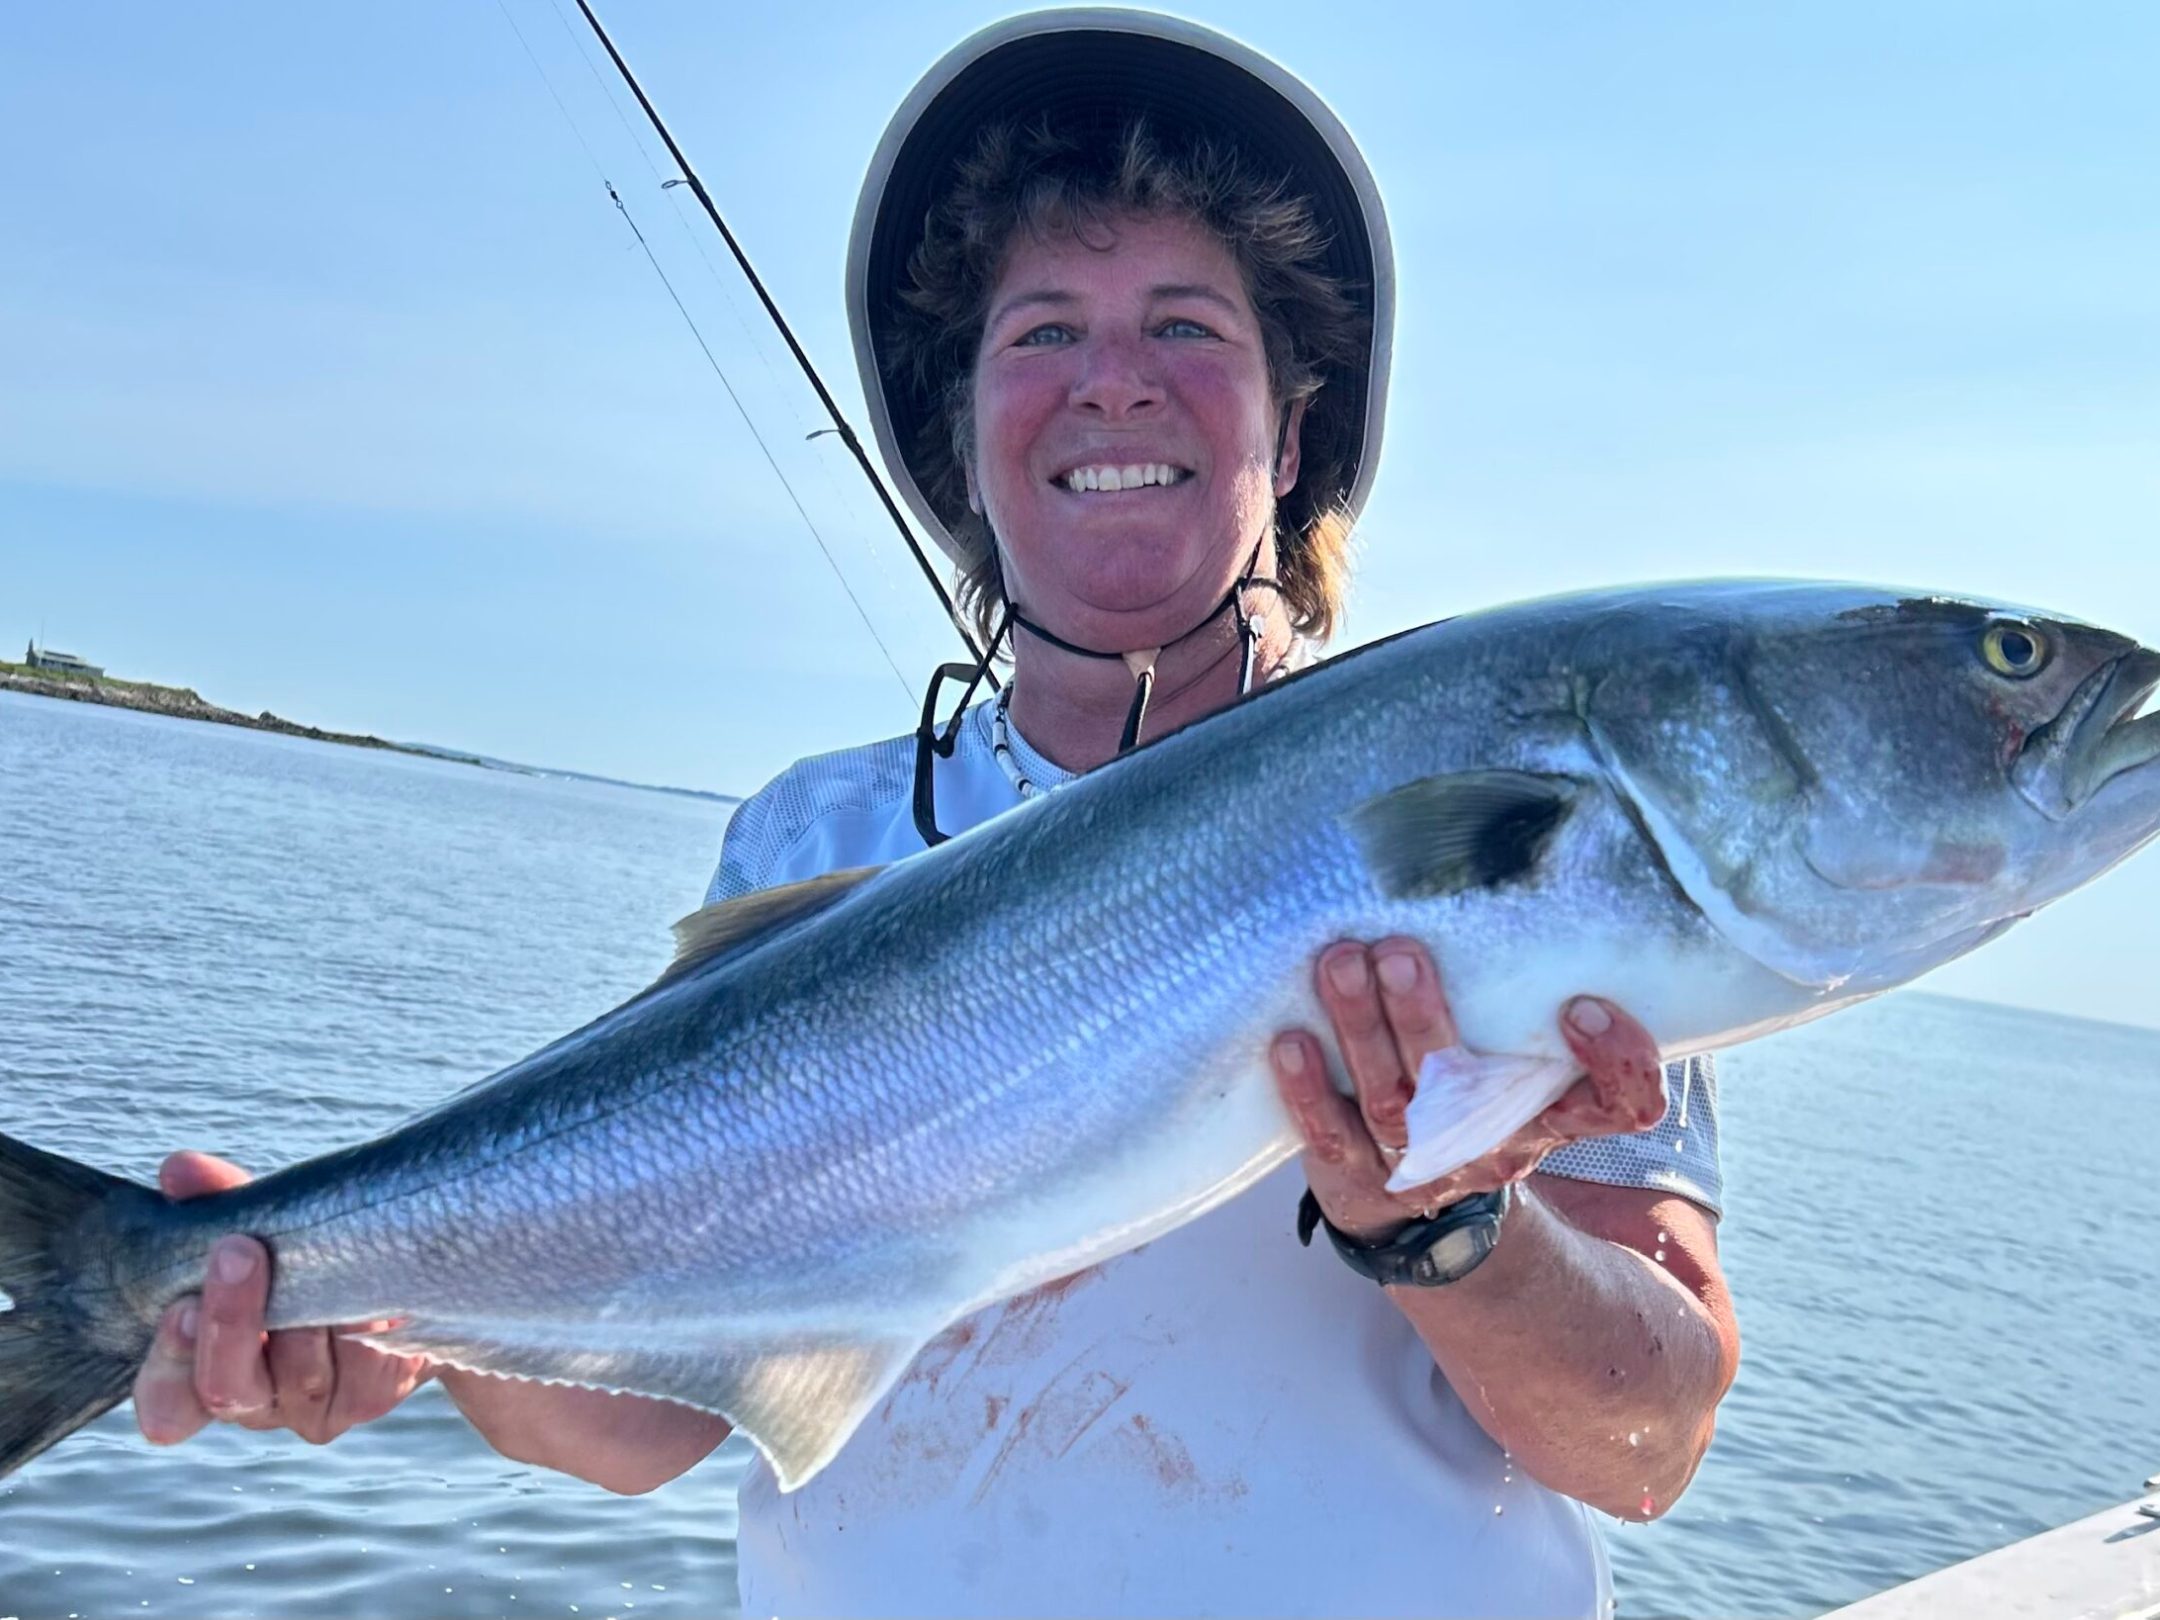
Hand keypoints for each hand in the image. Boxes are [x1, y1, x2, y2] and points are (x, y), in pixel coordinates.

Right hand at [133, 1151, 431, 1447]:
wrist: (397, 1272)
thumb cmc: (307, 1250)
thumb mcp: (262, 1224)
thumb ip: (218, 1200)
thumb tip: (180, 1169)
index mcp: (203, 1366)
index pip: (165, 1403)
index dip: (168, 1364)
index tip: (181, 1307)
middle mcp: (251, 1398)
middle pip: (226, 1389)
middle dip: (230, 1320)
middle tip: (239, 1252)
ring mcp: (309, 1406)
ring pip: (298, 1375)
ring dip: (306, 1316)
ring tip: (325, 1258)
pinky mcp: (367, 1397)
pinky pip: (360, 1367)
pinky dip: (362, 1323)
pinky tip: (372, 1293)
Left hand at [1270, 938, 1666, 1240]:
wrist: (1416, 1206)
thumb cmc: (1473, 1090)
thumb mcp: (1516, 1053)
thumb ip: (1519, 993)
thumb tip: (1495, 862)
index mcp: (1551, 1110)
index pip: (1622, 1102)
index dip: (1618, 1064)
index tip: (1582, 1006)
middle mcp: (1495, 1140)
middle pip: (1473, 1090)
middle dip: (1427, 1018)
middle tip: (1399, 953)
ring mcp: (1425, 1164)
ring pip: (1395, 1104)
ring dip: (1363, 1030)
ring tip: (1341, 963)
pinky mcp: (1359, 1174)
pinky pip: (1332, 1135)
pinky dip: (1310, 1089)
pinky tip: (1292, 1040)